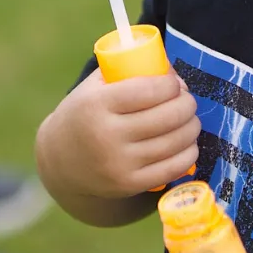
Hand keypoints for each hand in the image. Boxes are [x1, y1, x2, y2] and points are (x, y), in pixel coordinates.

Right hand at [36, 71, 198, 200]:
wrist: (60, 161)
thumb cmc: (83, 115)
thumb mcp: (93, 87)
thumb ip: (125, 71)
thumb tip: (169, 67)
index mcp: (96, 104)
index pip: (149, 90)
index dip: (171, 84)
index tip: (175, 83)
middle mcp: (107, 135)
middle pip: (167, 116)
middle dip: (187, 104)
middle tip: (187, 100)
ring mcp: (119, 163)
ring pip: (174, 142)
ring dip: (192, 127)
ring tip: (191, 120)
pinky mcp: (129, 184)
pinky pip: (172, 168)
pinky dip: (188, 154)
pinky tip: (188, 144)